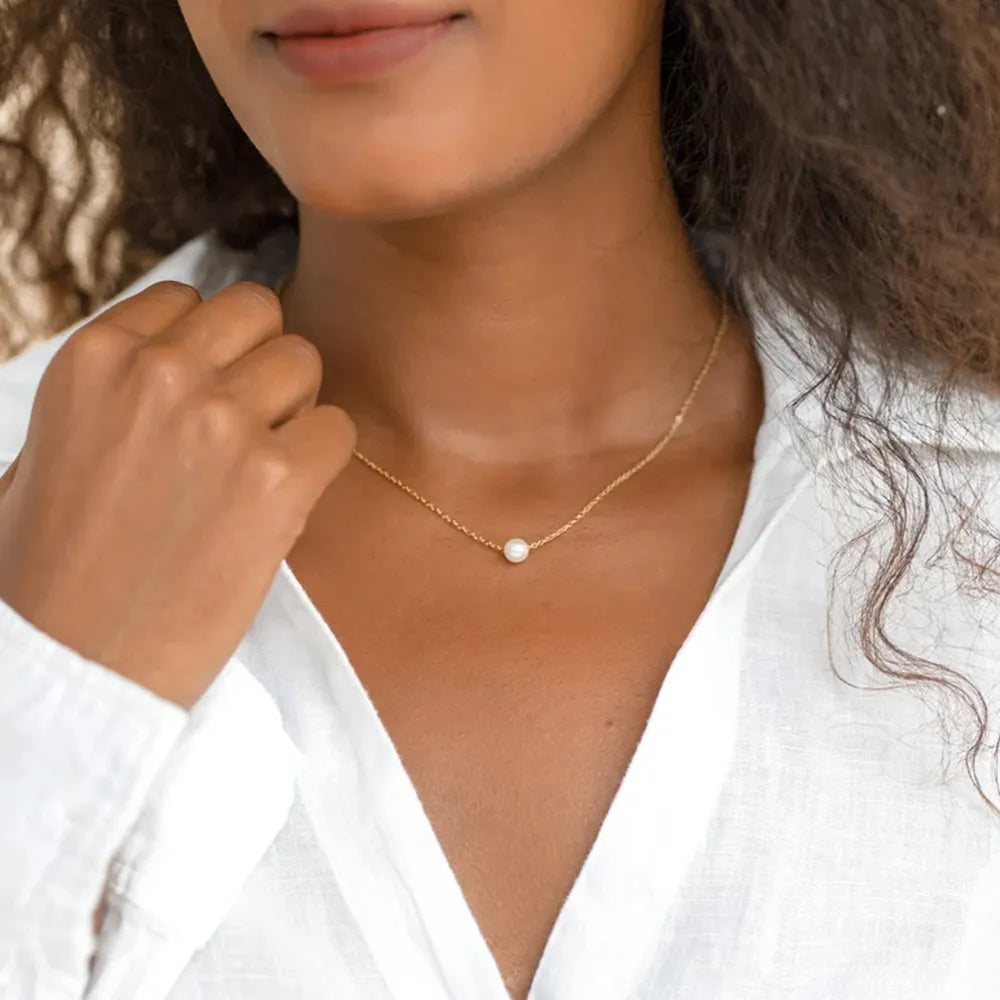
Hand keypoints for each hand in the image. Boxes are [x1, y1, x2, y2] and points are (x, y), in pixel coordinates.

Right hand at [0, 279, 354, 707]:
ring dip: (295, 408)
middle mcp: (159, 372)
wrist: (74, 664)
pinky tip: (286, 502)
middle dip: (260, 361)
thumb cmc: (54, 568)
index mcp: (94, 357)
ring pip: (304, 360)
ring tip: (263, 466)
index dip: (210, 347)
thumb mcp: (48, 449)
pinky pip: (338, 429)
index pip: (189, 298)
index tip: (208, 392)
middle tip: (248, 424)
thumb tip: (173, 352)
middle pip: (259, 311)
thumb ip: (112, 389)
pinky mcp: (276, 478)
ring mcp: (221, 420)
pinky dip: (324, 463)